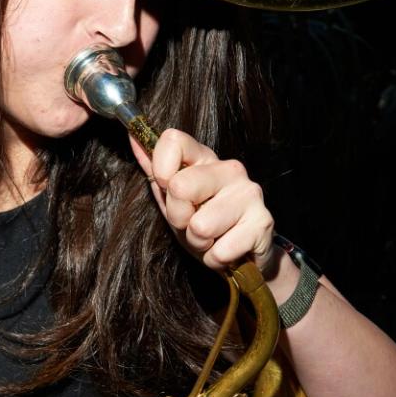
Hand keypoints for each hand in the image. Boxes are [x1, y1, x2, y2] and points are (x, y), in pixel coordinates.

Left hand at [130, 128, 274, 273]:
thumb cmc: (206, 227)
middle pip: (180, 187)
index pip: (173, 140)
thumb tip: (132, 136)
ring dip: (200, 243)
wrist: (244, 258)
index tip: (167, 189)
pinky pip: (220, 251)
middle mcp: (230, 169)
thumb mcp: (173, 202)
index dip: (160, 168)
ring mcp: (249, 193)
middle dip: (179, 218)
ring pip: (200, 226)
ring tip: (213, 239)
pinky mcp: (263, 222)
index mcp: (205, 158)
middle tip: (193, 225)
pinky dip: (217, 259)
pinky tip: (228, 250)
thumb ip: (155, 172)